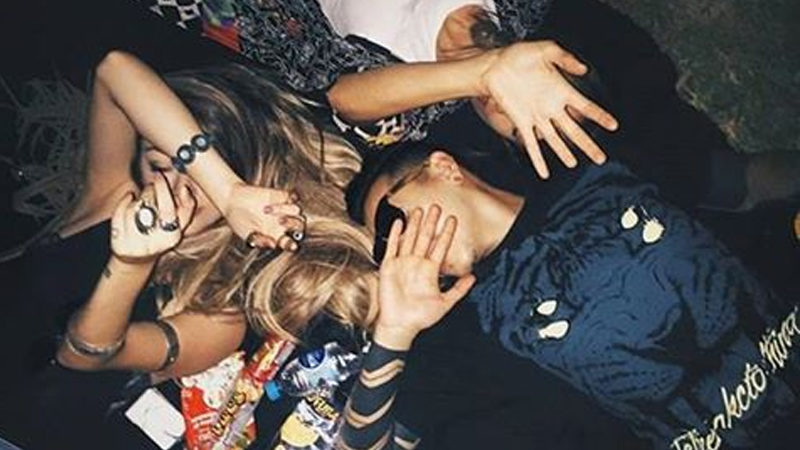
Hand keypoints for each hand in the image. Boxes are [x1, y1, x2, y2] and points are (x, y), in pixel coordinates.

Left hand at [110, 173, 195, 262]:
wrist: (139, 258)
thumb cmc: (161, 235)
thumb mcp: (178, 225)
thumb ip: (186, 207)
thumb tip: (185, 189)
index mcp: (172, 237)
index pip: (167, 209)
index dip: (163, 190)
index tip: (159, 176)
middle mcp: (153, 244)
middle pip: (148, 207)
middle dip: (148, 192)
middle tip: (151, 187)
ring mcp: (134, 245)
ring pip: (132, 209)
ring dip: (136, 200)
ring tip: (142, 201)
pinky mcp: (118, 244)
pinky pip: (117, 215)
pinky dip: (122, 203)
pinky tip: (128, 200)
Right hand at [222, 183, 305, 251]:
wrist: (231, 200)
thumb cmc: (238, 220)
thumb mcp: (246, 233)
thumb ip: (259, 240)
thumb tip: (273, 245)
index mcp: (276, 236)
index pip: (290, 243)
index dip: (293, 245)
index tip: (292, 246)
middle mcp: (283, 224)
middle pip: (299, 227)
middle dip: (293, 225)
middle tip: (279, 221)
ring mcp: (283, 209)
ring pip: (297, 211)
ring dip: (287, 210)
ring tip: (267, 210)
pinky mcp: (281, 196)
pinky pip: (294, 197)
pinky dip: (291, 198)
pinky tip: (281, 200)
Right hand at [374, 205, 475, 349]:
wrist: (400, 325)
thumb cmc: (421, 317)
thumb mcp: (445, 303)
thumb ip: (459, 290)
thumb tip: (473, 277)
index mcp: (430, 271)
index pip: (440, 247)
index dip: (446, 233)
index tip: (452, 219)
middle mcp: (417, 264)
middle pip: (425, 238)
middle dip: (431, 222)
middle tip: (436, 206)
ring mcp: (403, 264)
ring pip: (410, 239)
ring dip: (414, 224)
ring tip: (419, 209)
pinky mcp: (389, 267)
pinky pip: (392, 247)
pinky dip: (395, 235)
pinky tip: (399, 222)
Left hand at [479, 40, 617, 178]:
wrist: (494, 65)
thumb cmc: (518, 56)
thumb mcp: (545, 49)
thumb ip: (565, 58)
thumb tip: (583, 68)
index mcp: (561, 90)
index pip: (585, 107)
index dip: (599, 116)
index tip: (613, 126)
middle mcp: (551, 107)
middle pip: (574, 130)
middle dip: (587, 144)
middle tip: (601, 158)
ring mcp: (536, 117)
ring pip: (555, 140)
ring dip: (564, 152)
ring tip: (574, 164)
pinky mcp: (521, 122)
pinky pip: (531, 144)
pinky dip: (538, 159)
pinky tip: (543, 173)